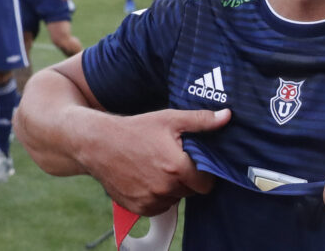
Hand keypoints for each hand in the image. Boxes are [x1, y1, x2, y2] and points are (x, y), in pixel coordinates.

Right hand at [80, 108, 230, 215]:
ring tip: (159, 167)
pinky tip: (148, 177)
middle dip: (188, 178)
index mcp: (176, 167)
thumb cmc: (136, 129)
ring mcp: (149, 200)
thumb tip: (227, 116)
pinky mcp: (137, 207)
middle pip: (191, 191)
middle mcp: (164, 188)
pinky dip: (157, 196)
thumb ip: (202, 121)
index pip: (207, 183)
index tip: (196, 162)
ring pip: (175, 199)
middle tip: (174, 160)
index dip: (205, 173)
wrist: (98, 144)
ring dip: (173, 188)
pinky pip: (158, 206)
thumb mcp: (170, 119)